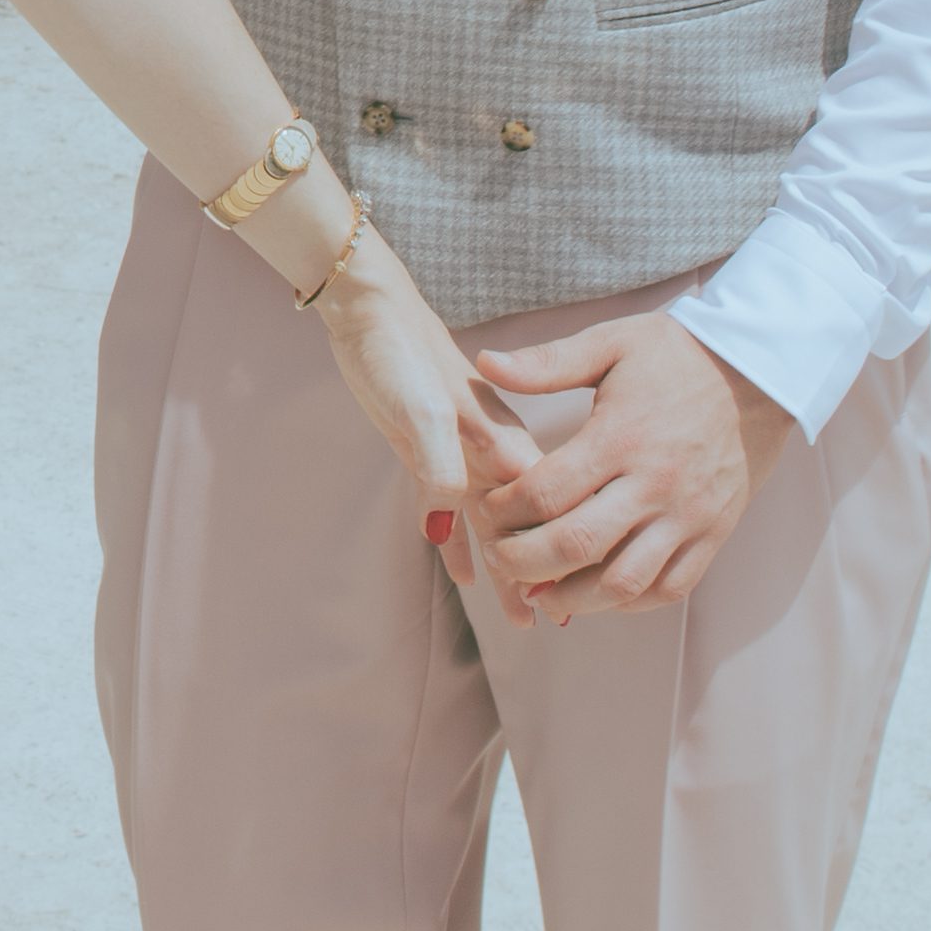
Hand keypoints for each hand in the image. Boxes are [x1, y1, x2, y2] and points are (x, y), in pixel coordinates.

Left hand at [305, 234, 540, 600]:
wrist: (370, 308)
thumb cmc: (402, 348)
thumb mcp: (423, 405)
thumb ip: (439, 462)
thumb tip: (443, 522)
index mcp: (502, 437)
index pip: (537, 502)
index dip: (548, 544)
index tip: (559, 589)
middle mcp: (492, 449)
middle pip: (526, 522)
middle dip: (542, 570)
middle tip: (552, 622)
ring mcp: (465, 453)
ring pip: (495, 526)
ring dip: (508, 570)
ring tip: (525, 619)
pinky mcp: (433, 453)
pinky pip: (453, 510)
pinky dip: (457, 542)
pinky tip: (462, 574)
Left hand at [468, 309, 785, 618]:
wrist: (761, 376)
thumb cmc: (678, 357)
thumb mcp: (612, 343)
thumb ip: (548, 362)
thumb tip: (483, 362)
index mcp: (622, 437)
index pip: (547, 492)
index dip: (505, 509)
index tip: (488, 507)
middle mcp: (656, 484)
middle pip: (577, 545)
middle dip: (524, 563)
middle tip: (499, 559)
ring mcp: (688, 516)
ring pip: (623, 583)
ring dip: (572, 598)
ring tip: (539, 591)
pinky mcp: (713, 534)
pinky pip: (669, 588)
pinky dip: (629, 603)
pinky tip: (597, 592)